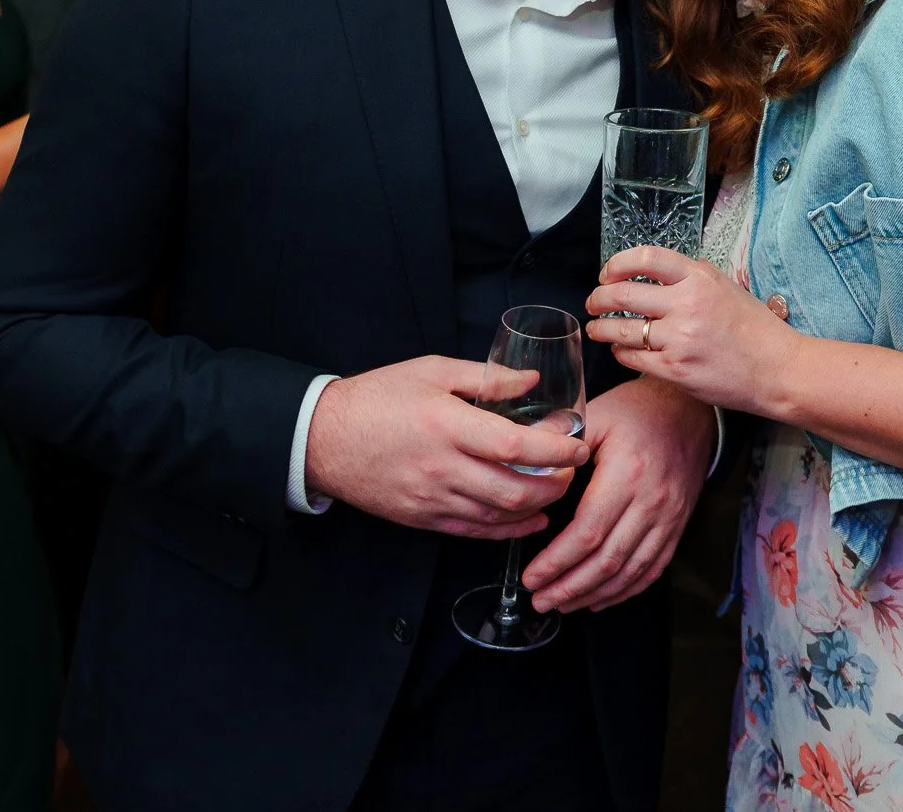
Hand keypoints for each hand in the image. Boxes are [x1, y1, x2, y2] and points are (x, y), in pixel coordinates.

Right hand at [303, 356, 586, 538]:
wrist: (323, 437)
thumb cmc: (377, 397)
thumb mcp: (432, 371)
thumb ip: (486, 378)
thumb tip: (531, 382)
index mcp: (447, 425)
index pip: (516, 445)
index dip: (555, 450)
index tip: (579, 445)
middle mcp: (442, 467)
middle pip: (514, 490)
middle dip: (554, 485)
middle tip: (571, 471)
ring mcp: (432, 498)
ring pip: (498, 516)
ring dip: (535, 508)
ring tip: (554, 491)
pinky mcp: (422, 518)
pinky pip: (474, 531)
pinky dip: (507, 529)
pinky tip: (528, 520)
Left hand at [523, 374, 713, 613]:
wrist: (689, 409)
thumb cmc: (638, 410)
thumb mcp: (595, 414)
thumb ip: (559, 443)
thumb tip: (520, 462)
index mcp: (626, 475)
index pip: (588, 532)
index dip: (557, 561)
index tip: (532, 576)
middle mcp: (651, 502)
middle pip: (608, 561)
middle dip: (570, 587)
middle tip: (540, 600)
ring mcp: (669, 518)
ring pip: (630, 572)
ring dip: (594, 594)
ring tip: (563, 604)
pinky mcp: (677, 525)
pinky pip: (653, 568)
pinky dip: (626, 590)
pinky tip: (601, 598)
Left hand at [585, 245, 802, 412]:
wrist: (778, 370)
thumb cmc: (756, 330)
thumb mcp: (727, 287)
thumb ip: (693, 276)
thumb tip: (661, 271)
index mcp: (699, 278)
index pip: (644, 258)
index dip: (616, 264)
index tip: (607, 273)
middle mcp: (685, 305)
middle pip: (621, 294)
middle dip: (598, 298)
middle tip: (593, 302)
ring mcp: (678, 339)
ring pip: (621, 329)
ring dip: (601, 328)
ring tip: (596, 328)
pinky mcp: (675, 370)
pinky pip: (632, 358)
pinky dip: (620, 353)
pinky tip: (620, 351)